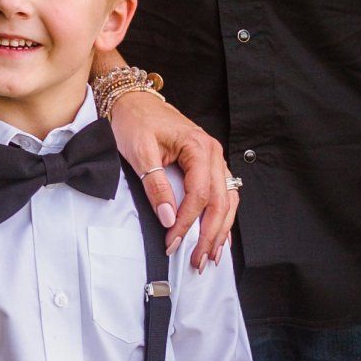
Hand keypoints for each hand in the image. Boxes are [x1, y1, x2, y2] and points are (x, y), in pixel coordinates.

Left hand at [106, 92, 237, 270]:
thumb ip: (155, 186)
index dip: (187, 222)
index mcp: (199, 147)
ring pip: (227, 200)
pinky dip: (222, 216)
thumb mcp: (140, 152)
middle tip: (198, 259)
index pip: (199, 194)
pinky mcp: (207, 165)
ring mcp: (213, 159)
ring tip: (212, 254)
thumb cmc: (136, 120)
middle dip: (209, 234)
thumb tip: (168, 217)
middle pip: (220, 201)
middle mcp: (213, 153)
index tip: (172, 241)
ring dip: (220, 230)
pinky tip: (220, 235)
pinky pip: (222, 194)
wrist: (133, 100)